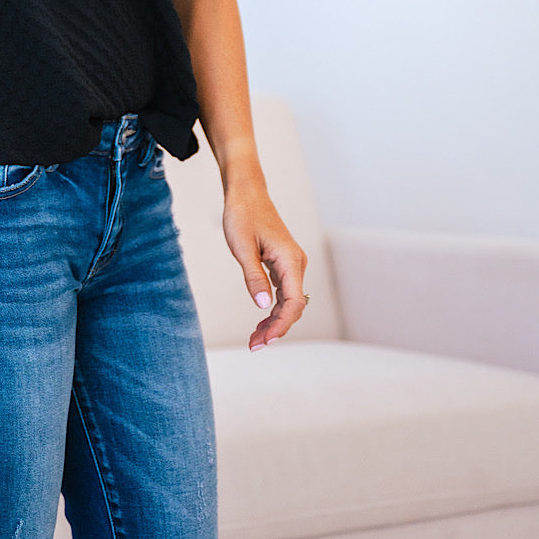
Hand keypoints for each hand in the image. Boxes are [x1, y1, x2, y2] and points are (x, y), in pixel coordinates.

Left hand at [221, 169, 308, 350]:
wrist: (246, 192)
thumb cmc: (242, 215)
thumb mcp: (242, 247)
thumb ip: (254, 277)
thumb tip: (263, 306)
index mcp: (290, 260)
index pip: (293, 302)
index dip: (281, 325)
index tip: (266, 340)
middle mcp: (296, 264)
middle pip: (293, 306)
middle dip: (276, 328)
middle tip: (254, 345)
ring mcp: (291, 264)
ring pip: (288, 301)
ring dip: (274, 321)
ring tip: (256, 338)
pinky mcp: (283, 263)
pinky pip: (283, 292)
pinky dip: (273, 308)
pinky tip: (261, 320)